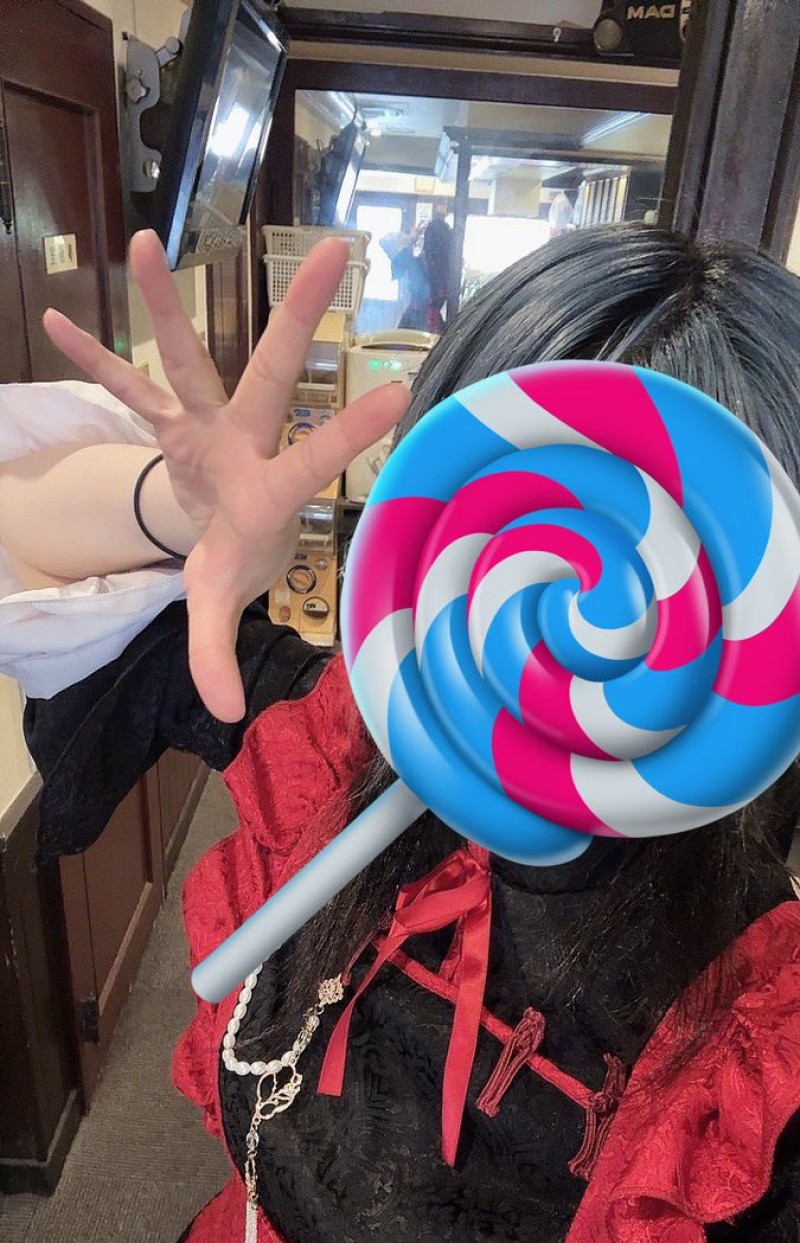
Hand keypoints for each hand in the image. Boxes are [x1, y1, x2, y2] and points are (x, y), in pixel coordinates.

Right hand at [42, 230, 409, 723]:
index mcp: (268, 488)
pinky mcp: (168, 421)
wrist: (226, 529)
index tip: (400, 388)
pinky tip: (54, 319)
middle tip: (338, 248)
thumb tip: (225, 711)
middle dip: (296, 316)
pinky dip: (94, 358)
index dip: (349, 431)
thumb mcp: (222, 604)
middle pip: (268, 373)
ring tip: (142, 239)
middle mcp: (244, 440)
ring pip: (184, 357)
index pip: (313, 457)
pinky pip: (126, 385)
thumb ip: (218, 650)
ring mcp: (205, 423)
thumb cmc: (239, 559)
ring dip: (164, 306)